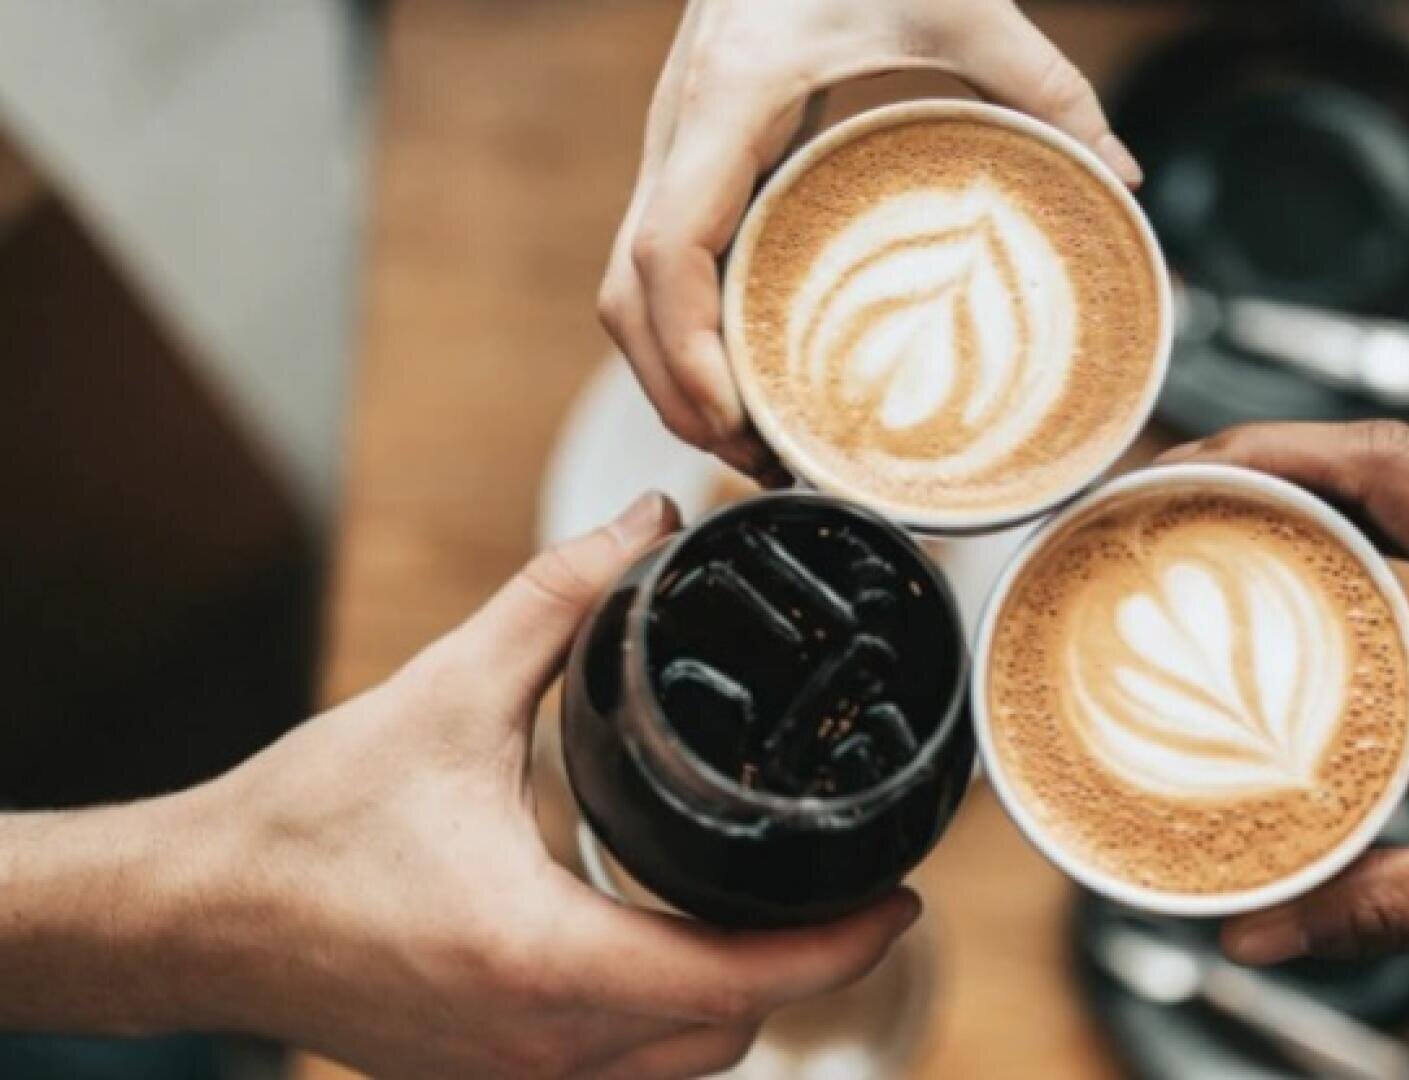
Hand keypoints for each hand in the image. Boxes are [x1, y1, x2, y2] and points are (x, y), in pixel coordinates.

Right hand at [161, 493, 917, 1076]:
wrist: (194, 916)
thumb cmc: (305, 823)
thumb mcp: (444, 696)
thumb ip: (557, 602)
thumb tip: (641, 524)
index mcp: (543, 959)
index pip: (742, 981)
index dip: (841, 946)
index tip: (901, 898)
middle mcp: (539, 1046)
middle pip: (727, 1032)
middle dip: (801, 968)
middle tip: (842, 886)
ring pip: (677, 1066)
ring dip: (735, 1000)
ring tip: (771, 911)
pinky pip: (617, 1075)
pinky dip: (666, 1022)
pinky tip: (669, 948)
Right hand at [598, 0, 1139, 479]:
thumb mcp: (957, 0)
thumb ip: (1041, 79)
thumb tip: (1121, 172)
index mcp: (727, 100)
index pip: (664, 250)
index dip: (684, 349)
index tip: (734, 416)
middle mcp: (679, 133)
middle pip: (627, 298)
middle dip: (676, 392)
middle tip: (760, 463)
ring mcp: (676, 150)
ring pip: (629, 291)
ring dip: (674, 375)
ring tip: (755, 443)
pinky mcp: (696, 160)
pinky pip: (664, 266)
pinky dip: (688, 334)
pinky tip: (749, 374)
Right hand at [1161, 423, 1408, 967]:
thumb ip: (1385, 904)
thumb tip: (1258, 928)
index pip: (1392, 467)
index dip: (1272, 451)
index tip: (1180, 469)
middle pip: (1380, 457)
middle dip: (1259, 460)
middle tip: (1156, 501)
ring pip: (1402, 482)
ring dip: (1299, 486)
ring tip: (1196, 521)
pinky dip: (1346, 527)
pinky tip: (1285, 568)